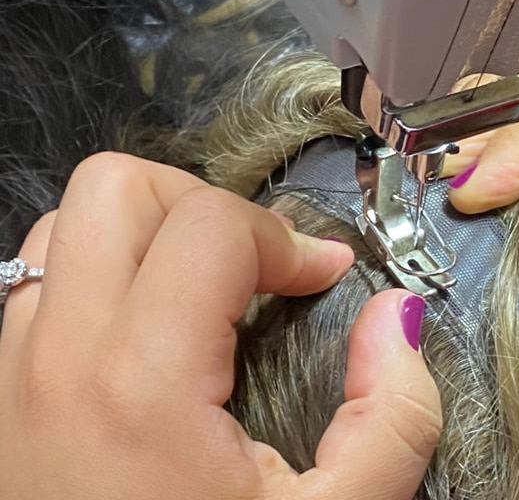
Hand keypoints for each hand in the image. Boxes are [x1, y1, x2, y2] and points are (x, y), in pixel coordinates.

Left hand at [0, 153, 441, 498]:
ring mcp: (8, 378)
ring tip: (203, 292)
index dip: (288, 238)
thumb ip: (393, 415)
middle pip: (116, 189)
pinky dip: (103, 279)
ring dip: (147, 238)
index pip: (212, 227)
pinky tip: (151, 334)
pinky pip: (38, 287)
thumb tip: (394, 321)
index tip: (323, 276)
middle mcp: (54, 363)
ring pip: (66, 228)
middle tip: (254, 267)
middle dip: (204, 207)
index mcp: (139, 386)